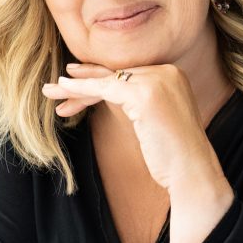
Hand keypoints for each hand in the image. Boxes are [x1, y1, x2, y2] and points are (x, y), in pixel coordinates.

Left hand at [43, 62, 218, 193]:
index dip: (102, 81)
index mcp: (173, 76)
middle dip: (87, 82)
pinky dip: (81, 90)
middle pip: (118, 75)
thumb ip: (143, 104)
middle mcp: (168, 72)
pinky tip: (63, 91)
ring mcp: (157, 80)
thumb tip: (119, 98)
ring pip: (108, 81)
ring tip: (50, 91)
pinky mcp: (144, 93)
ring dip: (76, 87)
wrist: (191, 171)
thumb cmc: (175, 155)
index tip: (78, 82)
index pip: (130, 75)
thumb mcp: (158, 121)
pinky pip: (104, 88)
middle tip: (60, 83)